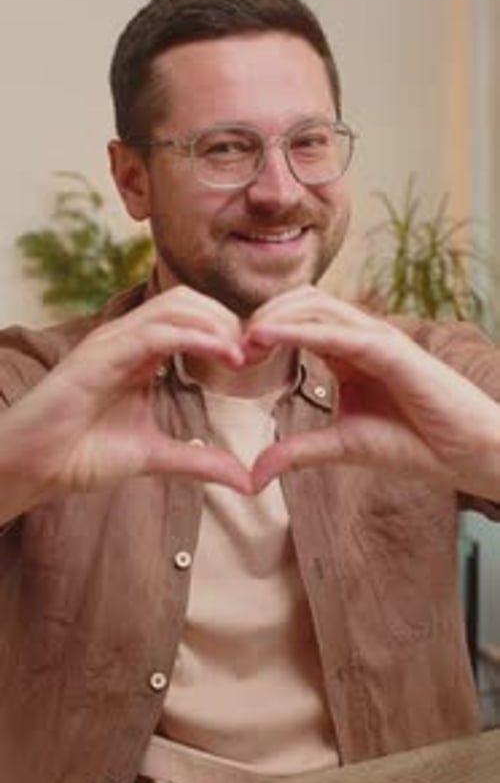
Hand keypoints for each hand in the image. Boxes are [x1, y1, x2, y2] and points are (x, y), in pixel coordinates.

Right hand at [0, 286, 250, 519]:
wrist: (33, 467)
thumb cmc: (82, 454)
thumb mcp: (154, 455)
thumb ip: (198, 461)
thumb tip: (245, 481)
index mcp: (140, 352)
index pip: (192, 316)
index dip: (228, 330)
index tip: (255, 359)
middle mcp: (126, 337)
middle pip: (189, 301)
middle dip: (227, 321)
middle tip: (253, 354)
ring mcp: (112, 341)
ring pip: (175, 306)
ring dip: (216, 324)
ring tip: (241, 355)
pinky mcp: (100, 354)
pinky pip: (154, 331)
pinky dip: (194, 336)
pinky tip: (222, 356)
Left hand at [245, 286, 499, 498]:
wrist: (465, 453)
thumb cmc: (412, 443)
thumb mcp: (340, 446)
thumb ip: (296, 452)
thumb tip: (252, 475)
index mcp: (347, 349)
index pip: (296, 320)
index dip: (260, 330)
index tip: (229, 355)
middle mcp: (361, 334)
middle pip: (300, 302)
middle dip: (260, 317)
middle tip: (230, 347)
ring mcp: (377, 337)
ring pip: (316, 305)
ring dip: (274, 318)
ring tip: (243, 342)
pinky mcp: (390, 349)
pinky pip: (338, 331)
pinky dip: (300, 330)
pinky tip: (268, 337)